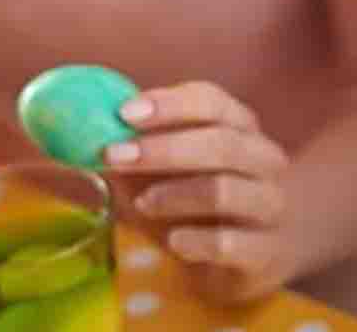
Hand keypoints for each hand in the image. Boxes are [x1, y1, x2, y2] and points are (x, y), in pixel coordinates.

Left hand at [101, 81, 295, 303]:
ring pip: (225, 190)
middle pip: (221, 143)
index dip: (169, 104)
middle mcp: (263, 159)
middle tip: (116, 157)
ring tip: (142, 204)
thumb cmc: (199, 206)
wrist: (255, 256)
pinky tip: (174, 241)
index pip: (211, 102)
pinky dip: (197, 240)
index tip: (124, 113)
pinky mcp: (267, 251)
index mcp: (239, 127)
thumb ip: (134, 154)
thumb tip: (86, 136)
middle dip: (164, 148)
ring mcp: (270, 205)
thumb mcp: (164, 175)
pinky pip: (231, 242)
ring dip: (176, 194)